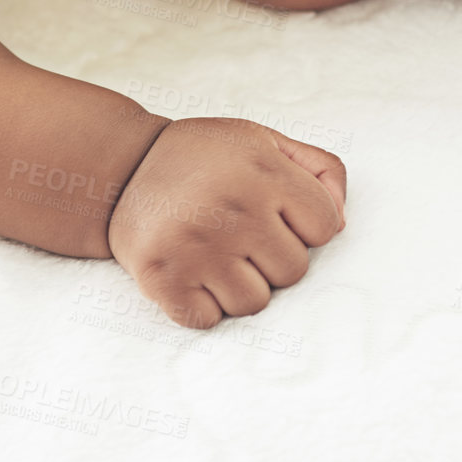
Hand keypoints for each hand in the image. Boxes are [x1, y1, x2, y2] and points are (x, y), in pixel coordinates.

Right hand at [108, 117, 346, 328]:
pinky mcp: (164, 279)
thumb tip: (341, 224)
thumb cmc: (203, 157)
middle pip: (294, 272)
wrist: (120, 166)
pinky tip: (189, 273)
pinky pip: (208, 320)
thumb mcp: (263, 141)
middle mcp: (233, 209)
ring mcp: (197, 247)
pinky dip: (201, 306)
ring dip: (238, 286)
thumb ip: (319, 170)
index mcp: (263, 170)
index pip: (326, 228)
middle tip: (235, 232)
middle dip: (271, 257)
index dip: (302, 223)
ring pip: (255, 303)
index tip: (271, 211)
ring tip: (213, 253)